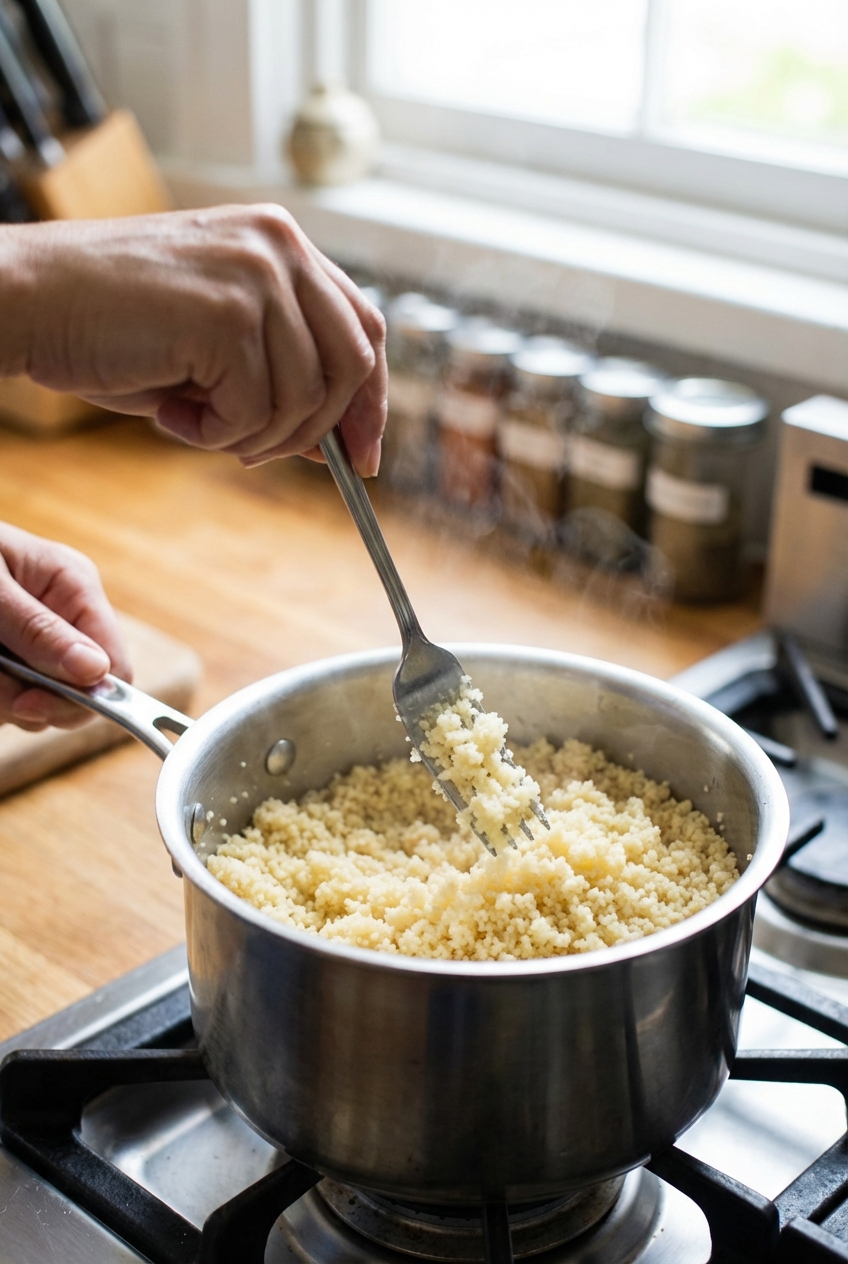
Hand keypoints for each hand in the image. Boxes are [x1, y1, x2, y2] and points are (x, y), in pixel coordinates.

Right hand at [0, 205, 386, 474]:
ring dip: (253, 437)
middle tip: (256, 453)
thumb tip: (335, 444)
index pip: (364, 327)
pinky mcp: (225, 315)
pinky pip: (254, 411)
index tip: (363, 455)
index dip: (372, 399)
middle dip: (317, 430)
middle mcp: (279, 247)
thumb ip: (281, 379)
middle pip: (353, 364)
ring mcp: (255, 276)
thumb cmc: (113, 327)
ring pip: (305, 398)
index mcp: (282, 243)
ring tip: (195, 423)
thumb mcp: (216, 351)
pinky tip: (173, 416)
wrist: (30, 300)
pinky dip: (216, 435)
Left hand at [0, 523, 130, 730]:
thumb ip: (38, 630)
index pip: (113, 664)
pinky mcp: (7, 658)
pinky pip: (8, 698)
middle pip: (73, 692)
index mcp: (73, 586)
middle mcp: (61, 616)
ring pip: (34, 703)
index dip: (81, 696)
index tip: (27, 706)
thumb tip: (95, 671)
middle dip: (24, 698)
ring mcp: (33, 640)